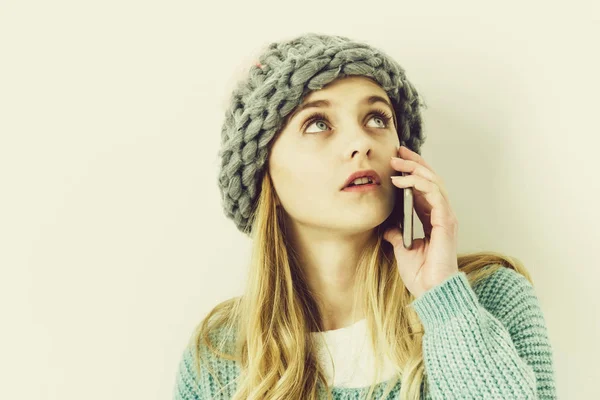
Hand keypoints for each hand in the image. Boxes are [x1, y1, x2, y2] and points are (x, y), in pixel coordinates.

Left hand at [383, 146, 459, 298]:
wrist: (431, 291)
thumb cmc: (420, 274)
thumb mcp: (402, 250)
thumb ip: (397, 235)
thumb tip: (387, 227)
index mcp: (432, 219)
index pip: (424, 188)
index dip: (412, 172)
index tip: (397, 160)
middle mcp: (441, 214)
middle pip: (431, 180)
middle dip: (414, 163)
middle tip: (398, 151)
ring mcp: (445, 217)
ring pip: (434, 182)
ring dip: (415, 169)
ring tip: (397, 161)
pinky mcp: (445, 222)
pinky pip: (435, 194)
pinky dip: (419, 184)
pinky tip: (402, 181)